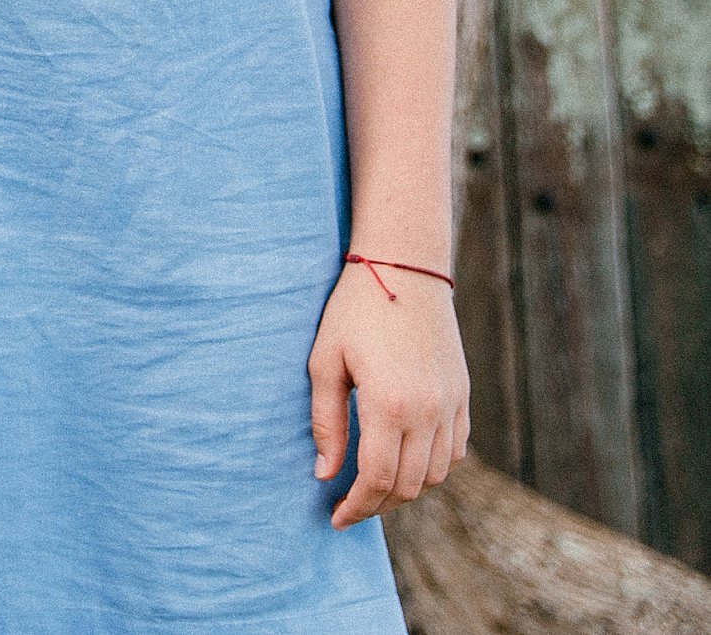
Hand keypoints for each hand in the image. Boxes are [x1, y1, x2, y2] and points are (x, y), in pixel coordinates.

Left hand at [310, 260, 469, 527]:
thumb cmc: (353, 311)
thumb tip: (324, 474)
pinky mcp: (463, 397)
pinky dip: (430, 468)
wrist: (405, 270)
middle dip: (377, 505)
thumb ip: (327, 422)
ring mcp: (452, 406)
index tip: (336, 517)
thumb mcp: (325, 362)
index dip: (356, 506)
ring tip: (372, 488)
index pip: (377, 479)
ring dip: (404, 490)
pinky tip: (403, 462)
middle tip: (349, 507)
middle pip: (408, 486)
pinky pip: (453, 452)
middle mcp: (429, 412)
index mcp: (390, 405)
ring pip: (435, 475)